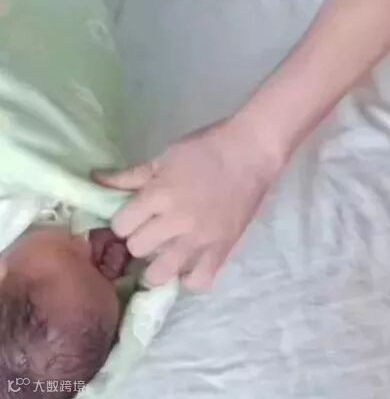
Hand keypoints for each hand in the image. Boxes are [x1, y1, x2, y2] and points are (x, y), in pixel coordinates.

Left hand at [94, 120, 283, 290]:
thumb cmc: (206, 149)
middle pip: (137, 249)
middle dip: (140, 239)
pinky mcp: (223, 249)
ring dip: (157, 265)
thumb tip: (95, 180)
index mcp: (160, 195)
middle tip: (153, 229)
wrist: (252, 152)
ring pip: (160, 273)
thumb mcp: (165, 157)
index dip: (125, 220)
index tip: (135, 215)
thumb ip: (131, 176)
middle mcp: (177, 221)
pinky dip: (189, 278)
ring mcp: (201, 239)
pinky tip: (188, 264)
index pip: (121, 225)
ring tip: (165, 253)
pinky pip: (198, 282)